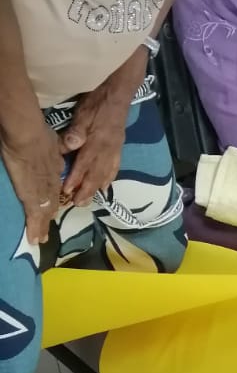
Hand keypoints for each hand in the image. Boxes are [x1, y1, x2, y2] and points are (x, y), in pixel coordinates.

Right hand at [1, 122, 63, 242]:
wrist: (29, 137)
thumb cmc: (39, 133)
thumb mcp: (56, 140)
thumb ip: (62, 146)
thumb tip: (72, 144)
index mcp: (55, 168)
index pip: (54, 186)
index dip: (54, 197)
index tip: (53, 207)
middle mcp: (51, 183)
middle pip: (51, 203)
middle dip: (49, 217)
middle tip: (46, 232)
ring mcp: (41, 191)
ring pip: (44, 212)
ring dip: (42, 226)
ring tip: (40, 239)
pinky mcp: (30, 196)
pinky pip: (34, 215)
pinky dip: (35, 227)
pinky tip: (35, 239)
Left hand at [60, 83, 132, 205]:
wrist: (119, 94)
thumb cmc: (98, 102)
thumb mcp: (83, 114)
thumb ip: (76, 132)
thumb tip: (68, 147)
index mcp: (97, 142)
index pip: (84, 164)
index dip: (76, 178)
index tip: (67, 191)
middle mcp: (108, 150)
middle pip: (96, 174)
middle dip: (86, 190)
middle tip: (78, 204)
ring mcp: (115, 150)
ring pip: (105, 173)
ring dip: (96, 188)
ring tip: (89, 200)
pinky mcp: (118, 148)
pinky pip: (114, 168)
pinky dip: (109, 179)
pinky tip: (105, 186)